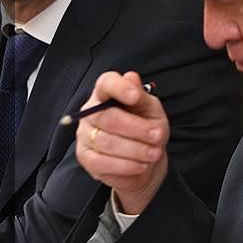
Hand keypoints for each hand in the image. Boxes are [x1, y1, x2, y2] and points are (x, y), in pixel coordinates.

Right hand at [76, 71, 169, 214]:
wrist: (144, 158)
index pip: (106, 83)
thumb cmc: (146, 128)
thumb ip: (142, 96)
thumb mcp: (151, 110)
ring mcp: (84, 135)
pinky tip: (141, 165)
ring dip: (135, 150)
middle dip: (136, 128)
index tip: (135, 96)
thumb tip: (131, 77)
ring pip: (106, 142)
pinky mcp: (85, 157)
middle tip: (157, 136)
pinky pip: (102, 162)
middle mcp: (90, 112)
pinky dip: (125, 165)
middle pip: (107, 117)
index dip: (119, 88)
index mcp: (106, 93)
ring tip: (154, 153)